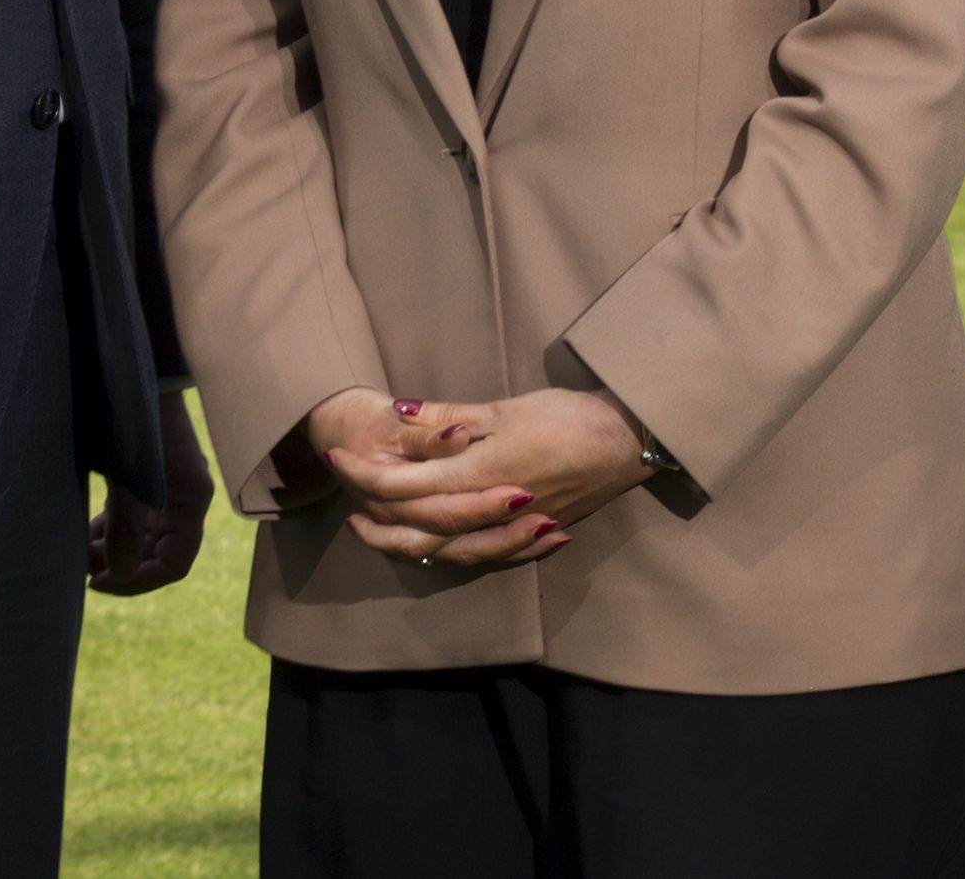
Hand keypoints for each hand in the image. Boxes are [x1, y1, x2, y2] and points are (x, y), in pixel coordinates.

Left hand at [88, 389, 214, 596]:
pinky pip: (135, 515)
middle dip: (121, 565)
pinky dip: (113, 528)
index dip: (137, 581)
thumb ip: (124, 529)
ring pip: (144, 535)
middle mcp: (184, 496)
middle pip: (158, 552)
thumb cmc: (130, 420)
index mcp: (190, 499)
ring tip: (79, 553)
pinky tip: (87, 530)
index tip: (97, 581)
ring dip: (114, 548)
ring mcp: (168, 485)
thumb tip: (118, 575)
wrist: (129, 366)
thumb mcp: (126, 478)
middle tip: (81, 567)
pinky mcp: (150, 473)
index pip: (174, 564)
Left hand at [311, 386, 651, 571]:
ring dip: (408, 546)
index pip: (407, 485)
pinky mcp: (532, 537)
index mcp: (478, 474)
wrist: (625, 443)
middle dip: (378, 521)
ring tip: (382, 537)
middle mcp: (489, 511)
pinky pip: (483, 558)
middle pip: (419, 528)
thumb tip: (399, 412)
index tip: (339, 460)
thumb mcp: (505, 407)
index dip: (367, 475)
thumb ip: (450, 418)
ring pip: (448, 552)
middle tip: (348, 511)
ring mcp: (512, 531)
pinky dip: (453, 557)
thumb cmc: (566, 416)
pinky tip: (440, 552)